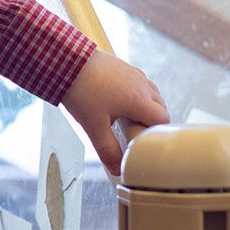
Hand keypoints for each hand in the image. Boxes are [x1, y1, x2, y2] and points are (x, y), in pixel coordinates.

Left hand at [61, 49, 169, 174]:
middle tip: (135, 132)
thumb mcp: (93, 126)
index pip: (163, 119)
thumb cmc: (81, 91)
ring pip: (150, 92)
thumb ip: (108, 150)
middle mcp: (141, 85)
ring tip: (126, 117)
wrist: (65, 59)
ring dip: (145, 105)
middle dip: (152, 120)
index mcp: (140, 100)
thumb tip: (118, 169)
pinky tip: (116, 100)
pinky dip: (134, 93)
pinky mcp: (121, 65)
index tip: (144, 141)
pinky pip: (137, 82)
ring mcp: (132, 73)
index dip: (156, 133)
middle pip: (160, 106)